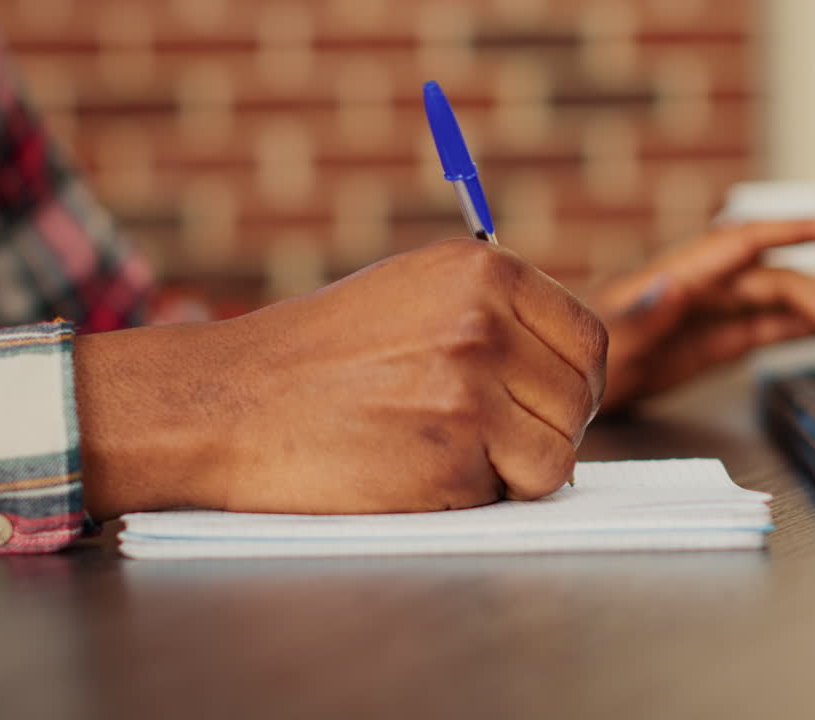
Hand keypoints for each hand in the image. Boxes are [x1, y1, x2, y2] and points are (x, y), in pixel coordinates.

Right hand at [74, 239, 606, 519]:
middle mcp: (483, 323)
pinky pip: (505, 496)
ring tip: (445, 449)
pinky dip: (472, 497)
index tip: (546, 405)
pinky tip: (413, 469)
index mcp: (483, 271)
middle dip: (545, 430)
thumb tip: (571, 367)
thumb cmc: (316, 354)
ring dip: (515, 470)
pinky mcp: (448, 460)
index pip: (588, 340)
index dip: (573, 383)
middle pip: (579, 401)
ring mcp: (468, 392)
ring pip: (557, 457)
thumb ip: (496, 314)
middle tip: (489, 438)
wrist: (225, 401)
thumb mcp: (414, 292)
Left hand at [590, 220, 814, 412]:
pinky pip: (766, 330)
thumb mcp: (605, 341)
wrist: (558, 385)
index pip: (746, 243)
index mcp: (678, 277)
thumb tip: (676, 282)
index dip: (795, 230)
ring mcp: (710, 314)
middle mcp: (701, 289)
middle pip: (779, 281)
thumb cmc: (572, 354)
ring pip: (782, 304)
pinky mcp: (711, 342)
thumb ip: (643, 312)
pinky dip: (803, 331)